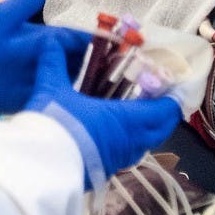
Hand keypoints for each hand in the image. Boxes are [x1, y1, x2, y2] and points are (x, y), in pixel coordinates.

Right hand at [27, 42, 180, 188]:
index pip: (164, 110)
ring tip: (136, 110)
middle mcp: (130, 141)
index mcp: (126, 119)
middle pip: (161, 130)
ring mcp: (119, 159)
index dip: (173, 97)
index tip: (173, 84)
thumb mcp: (51, 90)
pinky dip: (129, 139)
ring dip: (147, 127)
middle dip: (164, 113)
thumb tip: (49, 43)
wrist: (40, 171)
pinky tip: (112, 130)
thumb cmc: (54, 126)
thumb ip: (54, 64)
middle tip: (158, 95)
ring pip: (144, 143)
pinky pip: (127, 153)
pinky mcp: (105, 171)